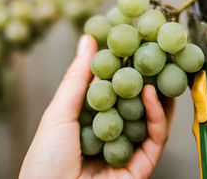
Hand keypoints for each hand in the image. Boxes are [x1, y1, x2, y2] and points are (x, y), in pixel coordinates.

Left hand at [19, 35, 174, 178]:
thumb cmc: (44, 163)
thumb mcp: (59, 114)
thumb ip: (77, 78)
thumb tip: (88, 40)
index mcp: (92, 122)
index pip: (115, 91)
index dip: (125, 68)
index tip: (134, 45)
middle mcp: (113, 134)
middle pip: (137, 104)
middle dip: (149, 79)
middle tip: (158, 54)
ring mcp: (128, 150)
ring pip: (152, 120)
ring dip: (158, 95)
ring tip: (162, 68)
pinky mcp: (142, 166)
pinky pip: (155, 138)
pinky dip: (157, 115)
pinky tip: (152, 93)